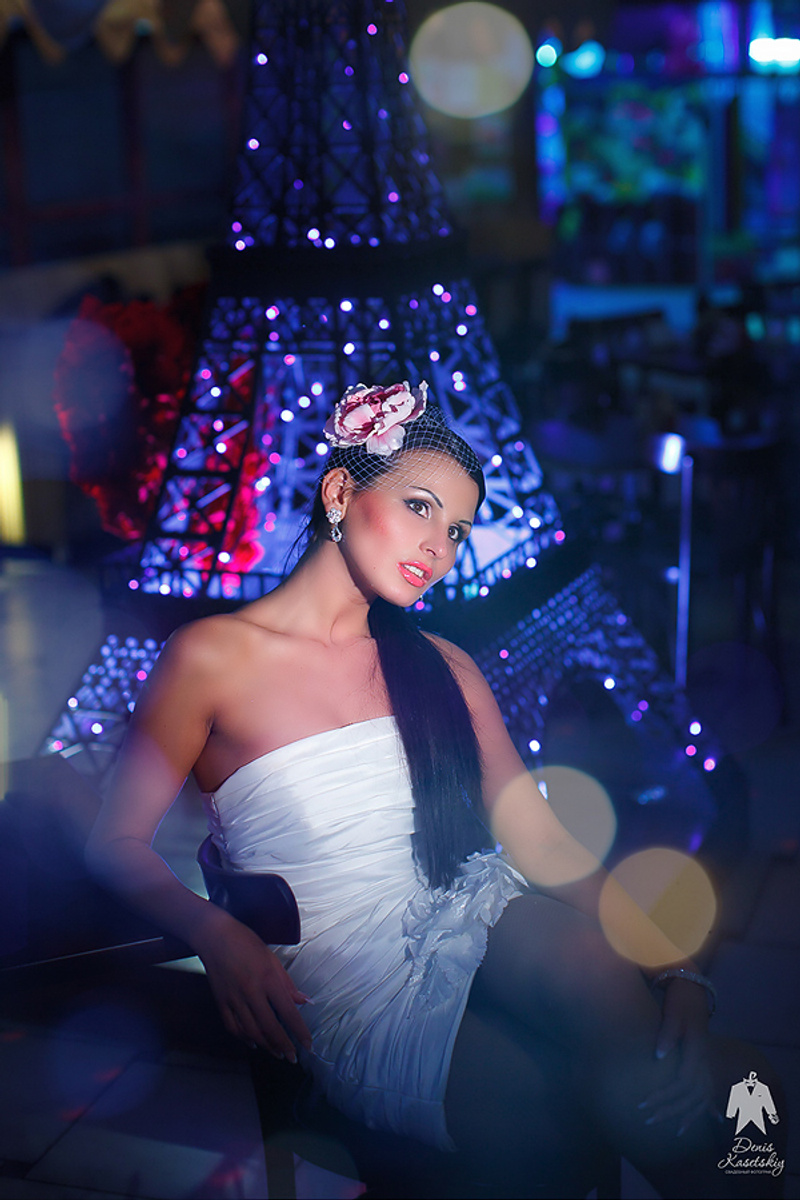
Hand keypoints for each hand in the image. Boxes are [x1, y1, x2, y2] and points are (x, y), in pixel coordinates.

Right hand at [196, 911, 312, 1061]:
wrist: (215, 936)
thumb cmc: (247, 943)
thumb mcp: (272, 958)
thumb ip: (288, 983)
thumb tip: (305, 1002)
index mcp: (268, 979)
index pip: (288, 1012)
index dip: (300, 1031)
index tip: (308, 1045)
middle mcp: (251, 992)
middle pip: (270, 1027)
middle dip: (283, 1046)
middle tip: (292, 1058)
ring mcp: (234, 998)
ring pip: (251, 1031)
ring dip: (266, 1045)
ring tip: (277, 1053)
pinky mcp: (221, 1002)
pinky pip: (233, 1027)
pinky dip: (244, 1038)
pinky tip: (253, 1043)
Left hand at [640, 978, 714, 1135]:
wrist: (693, 986)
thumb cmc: (680, 998)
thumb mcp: (674, 1014)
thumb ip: (668, 1035)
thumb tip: (659, 1056)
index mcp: (696, 1047)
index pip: (683, 1080)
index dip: (664, 1094)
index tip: (646, 1104)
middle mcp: (702, 1056)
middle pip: (689, 1091)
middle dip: (669, 1107)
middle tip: (647, 1118)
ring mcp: (703, 1057)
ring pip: (697, 1092)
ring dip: (682, 1110)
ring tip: (671, 1127)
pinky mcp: (699, 1056)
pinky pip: (699, 1086)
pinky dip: (695, 1103)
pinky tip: (692, 1114)